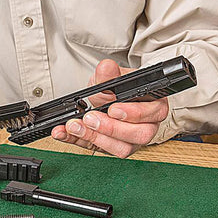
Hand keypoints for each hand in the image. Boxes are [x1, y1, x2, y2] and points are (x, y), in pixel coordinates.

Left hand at [51, 59, 168, 157]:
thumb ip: (108, 75)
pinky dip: (77, 141)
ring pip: (122, 149)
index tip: (112, 108)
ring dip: (95, 137)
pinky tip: (63, 132)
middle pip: (140, 134)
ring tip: (75, 126)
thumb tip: (106, 68)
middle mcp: (147, 126)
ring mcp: (131, 141)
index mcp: (154, 105)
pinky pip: (97, 149)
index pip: (154, 112)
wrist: (104, 98)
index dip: (134, 113)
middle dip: (112, 128)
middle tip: (90, 118)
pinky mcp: (112, 148)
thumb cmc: (116, 89)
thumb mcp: (111, 78)